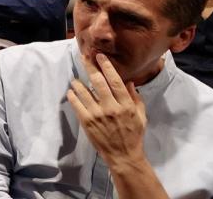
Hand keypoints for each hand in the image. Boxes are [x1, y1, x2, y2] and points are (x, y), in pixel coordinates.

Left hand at [67, 53, 147, 171]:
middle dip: (90, 66)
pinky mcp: (87, 122)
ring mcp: (98, 114)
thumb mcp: (141, 116)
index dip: (107, 66)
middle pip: (98, 82)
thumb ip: (135, 97)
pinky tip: (71, 91)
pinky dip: (73, 95)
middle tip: (84, 57)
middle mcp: (111, 107)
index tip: (100, 56)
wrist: (123, 155)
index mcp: (126, 105)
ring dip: (78, 82)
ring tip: (75, 79)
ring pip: (84, 91)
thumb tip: (128, 81)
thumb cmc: (133, 134)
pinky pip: (76, 104)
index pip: (115, 81)